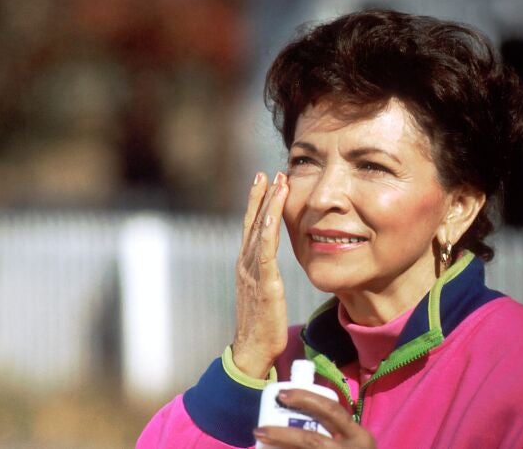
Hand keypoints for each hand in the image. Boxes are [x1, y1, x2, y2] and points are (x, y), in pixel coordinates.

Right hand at [232, 172, 289, 377]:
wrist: (252, 351)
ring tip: (277, 182)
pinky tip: (274, 213)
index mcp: (246, 266)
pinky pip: (265, 251)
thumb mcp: (265, 294)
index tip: (264, 182)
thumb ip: (267, 277)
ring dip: (268, 204)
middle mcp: (245, 264)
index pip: (251, 228)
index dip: (257, 204)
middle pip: (252, 223)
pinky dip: (268, 229)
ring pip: (259, 230)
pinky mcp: (264, 283)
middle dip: (260, 196)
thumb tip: (273, 268)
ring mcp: (252, 272)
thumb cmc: (262, 326)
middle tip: (268, 172)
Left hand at [254, 389, 376, 448]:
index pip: (332, 410)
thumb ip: (334, 428)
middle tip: (259, 429)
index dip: (306, 399)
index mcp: (360, 436)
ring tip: (260, 442)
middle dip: (283, 434)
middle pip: (312, 440)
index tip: (282, 394)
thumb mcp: (355, 442)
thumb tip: (295, 411)